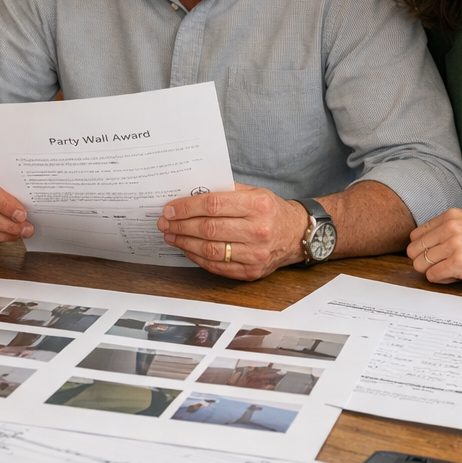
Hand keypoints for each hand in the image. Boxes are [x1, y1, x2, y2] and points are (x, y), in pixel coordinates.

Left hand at [157, 184, 308, 279]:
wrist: (296, 234)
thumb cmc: (271, 211)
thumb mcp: (254, 192)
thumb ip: (225, 190)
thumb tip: (190, 193)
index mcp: (258, 206)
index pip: (213, 205)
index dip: (186, 207)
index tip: (170, 209)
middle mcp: (259, 231)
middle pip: (209, 228)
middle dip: (180, 225)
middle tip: (165, 223)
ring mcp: (256, 254)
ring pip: (210, 250)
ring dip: (185, 243)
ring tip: (171, 235)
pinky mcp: (252, 272)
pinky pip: (217, 267)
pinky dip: (197, 258)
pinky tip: (187, 248)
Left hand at [405, 208, 461, 290]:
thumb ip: (446, 231)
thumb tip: (418, 245)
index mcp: (451, 215)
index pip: (416, 235)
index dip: (425, 250)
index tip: (440, 255)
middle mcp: (451, 226)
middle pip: (414, 250)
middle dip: (426, 262)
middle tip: (446, 265)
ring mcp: (454, 244)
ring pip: (420, 265)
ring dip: (435, 272)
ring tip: (455, 270)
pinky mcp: (458, 263)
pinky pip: (432, 277)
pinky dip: (443, 281)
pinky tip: (460, 276)